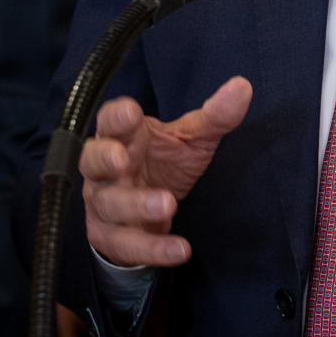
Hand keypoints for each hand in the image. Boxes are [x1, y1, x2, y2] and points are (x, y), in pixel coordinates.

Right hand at [79, 76, 251, 267]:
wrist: (152, 210)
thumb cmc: (167, 162)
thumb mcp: (194, 138)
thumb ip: (215, 116)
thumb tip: (242, 86)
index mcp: (123, 136)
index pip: (110, 120)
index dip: (117, 116)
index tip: (132, 112)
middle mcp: (105, 168)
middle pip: (93, 159)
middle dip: (104, 158)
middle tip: (122, 159)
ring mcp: (103, 202)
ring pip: (109, 204)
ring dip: (136, 205)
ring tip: (168, 204)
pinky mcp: (110, 236)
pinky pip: (126, 245)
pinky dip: (153, 249)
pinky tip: (180, 250)